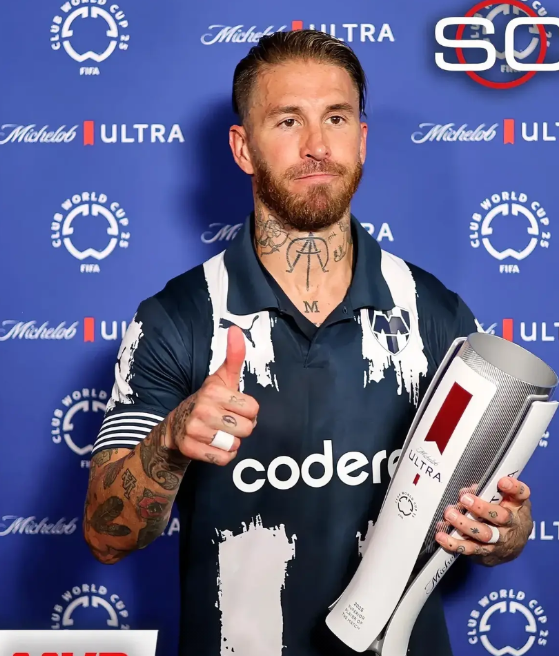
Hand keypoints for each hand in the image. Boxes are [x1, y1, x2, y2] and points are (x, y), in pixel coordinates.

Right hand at [165, 326, 258, 465]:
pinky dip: (223, 455)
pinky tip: (213, 445)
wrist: (176, 426)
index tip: (234, 407)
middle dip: (241, 428)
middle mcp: (202, 409)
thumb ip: (234, 356)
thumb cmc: (208, 400)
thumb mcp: (222, 378)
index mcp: (213, 391)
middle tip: (227, 422)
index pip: (253, 409)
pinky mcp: (190, 449)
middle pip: (247, 428)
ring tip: (219, 433)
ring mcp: (194, 430)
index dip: (248, 411)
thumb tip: (236, 329)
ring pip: (235, 444)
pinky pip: (223, 458)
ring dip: (232, 442)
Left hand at [434, 477, 532, 566]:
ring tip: (450, 514)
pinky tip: (441, 536)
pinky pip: (470, 549)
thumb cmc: (506, 513)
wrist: (513, 544)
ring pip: (484, 534)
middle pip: (500, 517)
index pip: (521, 494)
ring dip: (464, 524)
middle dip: (481, 508)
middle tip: (464, 499)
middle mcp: (512, 524)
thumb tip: (466, 491)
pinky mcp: (487, 553)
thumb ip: (488, 490)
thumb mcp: (505, 498)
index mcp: (517, 506)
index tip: (502, 481)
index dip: (513, 488)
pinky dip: (453, 543)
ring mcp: (500, 541)